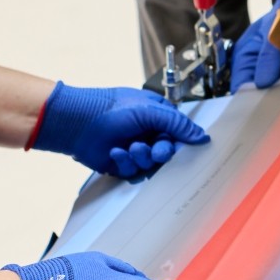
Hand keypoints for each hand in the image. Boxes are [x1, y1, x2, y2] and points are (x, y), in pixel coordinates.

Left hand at [28, 82, 208, 178]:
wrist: (77, 122)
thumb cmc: (109, 109)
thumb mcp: (150, 111)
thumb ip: (178, 124)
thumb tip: (201, 136)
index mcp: (157, 116)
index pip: (179, 134)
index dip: (182, 143)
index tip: (183, 148)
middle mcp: (147, 133)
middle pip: (167, 152)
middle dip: (161, 153)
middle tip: (156, 150)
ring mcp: (135, 149)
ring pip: (151, 164)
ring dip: (142, 157)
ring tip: (131, 147)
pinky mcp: (122, 163)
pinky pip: (133, 171)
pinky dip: (126, 162)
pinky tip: (116, 152)